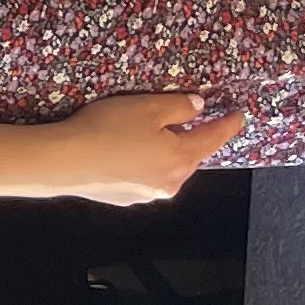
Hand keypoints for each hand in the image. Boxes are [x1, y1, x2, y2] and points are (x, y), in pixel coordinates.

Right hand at [40, 93, 247, 204]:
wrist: (66, 161)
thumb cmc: (107, 129)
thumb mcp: (147, 106)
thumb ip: (179, 106)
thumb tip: (198, 107)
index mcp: (181, 157)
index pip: (213, 138)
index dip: (227, 124)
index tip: (239, 116)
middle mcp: (171, 181)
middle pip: (189, 155)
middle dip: (186, 136)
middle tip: (173, 116)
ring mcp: (149, 193)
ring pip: (166, 167)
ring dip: (162, 151)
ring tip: (138, 132)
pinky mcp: (127, 198)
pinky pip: (144, 176)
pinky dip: (141, 163)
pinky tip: (119, 150)